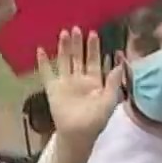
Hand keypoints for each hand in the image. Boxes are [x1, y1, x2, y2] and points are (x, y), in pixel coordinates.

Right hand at [37, 27, 123, 143]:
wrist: (78, 134)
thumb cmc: (95, 121)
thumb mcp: (109, 101)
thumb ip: (113, 82)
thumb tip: (120, 63)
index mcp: (94, 82)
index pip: (94, 61)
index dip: (94, 48)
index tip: (94, 33)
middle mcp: (79, 79)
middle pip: (78, 57)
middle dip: (78, 43)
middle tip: (77, 28)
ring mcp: (65, 83)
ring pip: (64, 61)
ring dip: (64, 48)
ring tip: (64, 33)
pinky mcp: (52, 88)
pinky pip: (46, 73)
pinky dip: (43, 62)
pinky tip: (40, 50)